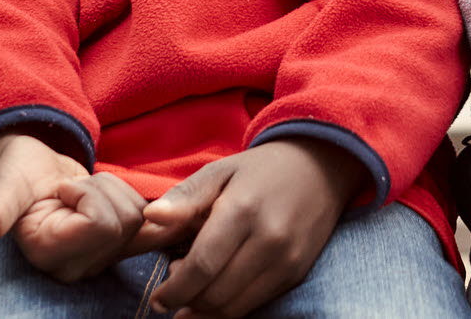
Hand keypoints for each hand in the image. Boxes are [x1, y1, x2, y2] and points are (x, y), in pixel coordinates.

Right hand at [0, 132, 145, 280]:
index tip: (59, 189)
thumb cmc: (15, 175)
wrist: (32, 166)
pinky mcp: (120, 248)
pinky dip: (134, 198)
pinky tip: (109, 197)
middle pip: (126, 221)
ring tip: (82, 191)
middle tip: (70, 188)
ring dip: (114, 189)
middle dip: (101, 189)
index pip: (102, 225)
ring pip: (141, 216)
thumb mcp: (0, 191)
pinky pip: (153, 221)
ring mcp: (101, 260)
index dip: (86, 194)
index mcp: (50, 257)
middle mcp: (78, 269)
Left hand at [137, 138, 363, 318]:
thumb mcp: (219, 171)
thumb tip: (150, 219)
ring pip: (235, 307)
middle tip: (173, 289)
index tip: (157, 299)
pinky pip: (256, 304)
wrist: (320, 167)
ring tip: (194, 289)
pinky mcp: (297, 273)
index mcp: (242, 210)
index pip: (202, 266)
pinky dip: (230, 307)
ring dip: (206, 309)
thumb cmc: (259, 170)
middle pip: (217, 294)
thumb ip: (184, 197)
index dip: (175, 290)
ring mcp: (287, 260)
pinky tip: (218, 289)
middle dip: (187, 301)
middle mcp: (269, 240)